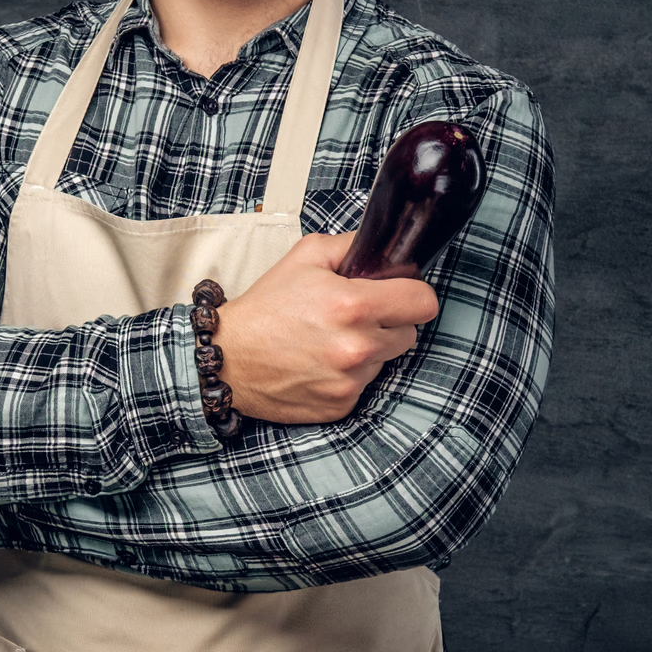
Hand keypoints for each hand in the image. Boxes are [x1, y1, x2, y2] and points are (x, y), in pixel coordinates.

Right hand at [214, 232, 437, 424]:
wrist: (227, 359)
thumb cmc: (265, 308)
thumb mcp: (304, 257)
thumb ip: (351, 245)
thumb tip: (383, 248)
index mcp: (354, 306)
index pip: (424, 303)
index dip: (412, 295)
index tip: (398, 295)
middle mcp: (357, 347)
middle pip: (409, 334)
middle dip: (388, 323)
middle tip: (354, 318)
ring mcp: (350, 380)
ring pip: (385, 360)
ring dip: (367, 351)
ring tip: (328, 341)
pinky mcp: (341, 405)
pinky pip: (363, 386)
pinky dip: (347, 376)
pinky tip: (319, 364)